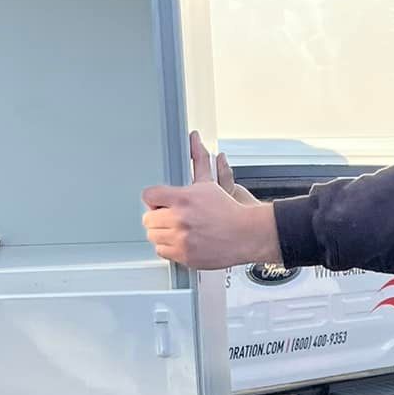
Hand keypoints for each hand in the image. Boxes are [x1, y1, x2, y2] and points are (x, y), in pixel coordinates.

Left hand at [142, 131, 282, 270]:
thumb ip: (198, 161)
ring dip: (162, 233)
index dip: (154, 199)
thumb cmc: (229, 210)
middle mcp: (179, 219)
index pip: (149, 195)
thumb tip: (194, 138)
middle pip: (148, 218)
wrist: (246, 234)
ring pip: (153, 236)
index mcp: (183, 199)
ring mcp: (181, 239)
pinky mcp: (184, 256)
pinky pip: (162, 252)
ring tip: (177, 230)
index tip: (160, 203)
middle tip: (170, 217)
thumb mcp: (209, 183)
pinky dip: (169, 248)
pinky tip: (181, 241)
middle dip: (157, 217)